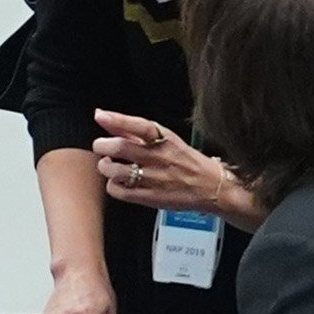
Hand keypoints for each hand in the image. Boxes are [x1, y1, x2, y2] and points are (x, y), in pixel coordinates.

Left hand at [90, 109, 255, 228]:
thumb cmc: (186, 161)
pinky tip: (120, 182)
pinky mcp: (149, 197)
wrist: (212, 187)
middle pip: (120, 148)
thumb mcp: (167, 140)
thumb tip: (103, 117)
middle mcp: (159, 157)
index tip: (101, 116)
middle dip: (103, 146)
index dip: (118, 120)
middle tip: (103, 147)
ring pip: (114, 170)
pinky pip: (118, 191)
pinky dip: (112, 185)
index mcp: (166, 140)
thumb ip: (134, 131)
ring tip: (111, 165)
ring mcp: (154, 178)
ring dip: (106, 167)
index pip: (140, 126)